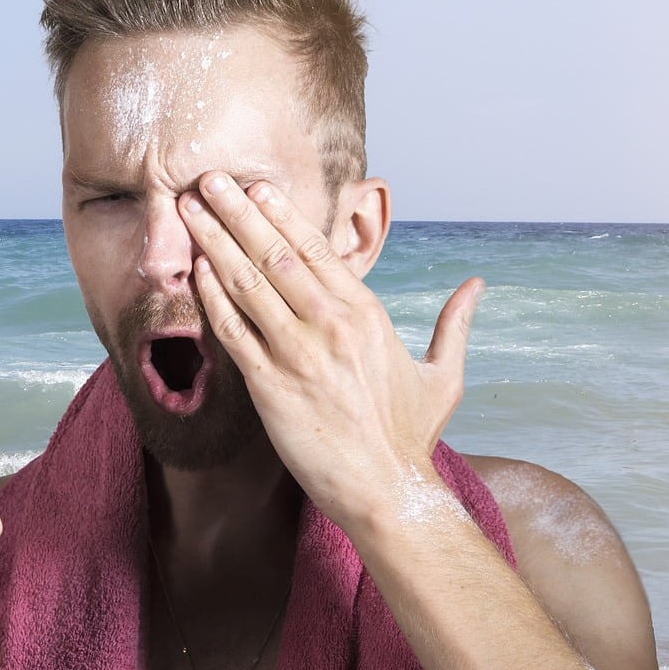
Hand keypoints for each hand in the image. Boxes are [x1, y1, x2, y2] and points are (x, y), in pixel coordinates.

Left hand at [178, 172, 482, 525]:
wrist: (387, 492)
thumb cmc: (411, 438)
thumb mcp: (444, 375)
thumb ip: (455, 323)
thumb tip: (477, 285)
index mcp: (367, 315)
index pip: (317, 249)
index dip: (282, 214)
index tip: (257, 187)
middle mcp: (330, 326)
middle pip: (275, 254)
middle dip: (238, 212)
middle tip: (211, 177)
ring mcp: (297, 355)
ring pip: (247, 283)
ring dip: (216, 241)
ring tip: (191, 208)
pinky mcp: (270, 388)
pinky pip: (232, 331)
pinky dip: (211, 296)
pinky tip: (195, 268)